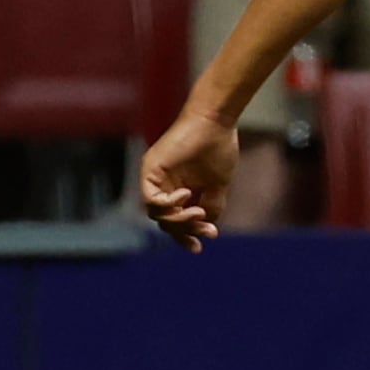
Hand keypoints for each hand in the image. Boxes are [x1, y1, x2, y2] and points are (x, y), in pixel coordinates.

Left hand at [142, 109, 236, 249]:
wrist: (216, 123)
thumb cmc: (218, 148)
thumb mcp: (217, 185)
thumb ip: (211, 205)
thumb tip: (208, 226)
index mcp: (177, 188)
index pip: (174, 220)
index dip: (185, 235)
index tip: (200, 247)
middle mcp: (163, 184)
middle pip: (165, 221)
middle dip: (186, 230)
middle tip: (207, 230)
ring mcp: (155, 176)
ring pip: (157, 214)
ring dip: (179, 220)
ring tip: (199, 212)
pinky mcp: (150, 168)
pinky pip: (151, 199)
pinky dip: (167, 204)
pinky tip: (186, 196)